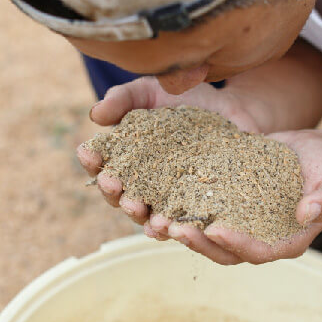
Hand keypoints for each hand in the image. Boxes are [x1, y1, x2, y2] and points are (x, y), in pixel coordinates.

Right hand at [76, 76, 264, 227]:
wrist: (232, 108)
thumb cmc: (186, 98)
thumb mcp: (152, 91)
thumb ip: (124, 99)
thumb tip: (96, 115)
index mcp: (126, 159)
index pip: (102, 165)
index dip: (92, 162)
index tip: (89, 154)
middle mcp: (144, 185)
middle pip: (121, 198)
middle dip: (115, 194)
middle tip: (115, 187)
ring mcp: (170, 200)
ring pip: (150, 219)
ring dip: (142, 219)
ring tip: (141, 213)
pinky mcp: (198, 209)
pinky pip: (186, 226)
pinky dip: (177, 230)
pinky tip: (172, 228)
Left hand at [143, 129, 321, 264]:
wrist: (317, 153)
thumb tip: (307, 213)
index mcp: (287, 241)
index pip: (259, 252)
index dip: (237, 244)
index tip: (215, 230)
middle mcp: (260, 238)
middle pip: (225, 251)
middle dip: (199, 243)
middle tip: (174, 228)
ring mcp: (242, 223)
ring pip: (207, 235)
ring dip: (183, 230)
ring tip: (158, 217)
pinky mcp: (229, 204)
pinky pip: (203, 211)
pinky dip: (182, 207)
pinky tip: (160, 194)